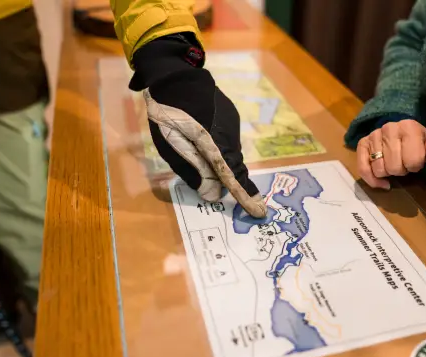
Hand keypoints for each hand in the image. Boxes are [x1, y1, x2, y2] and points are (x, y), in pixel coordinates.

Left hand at [129, 35, 266, 217]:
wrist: (176, 74)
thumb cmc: (167, 112)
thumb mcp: (171, 144)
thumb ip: (192, 170)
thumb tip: (212, 195)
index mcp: (212, 143)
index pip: (231, 175)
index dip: (244, 195)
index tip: (259, 212)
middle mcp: (228, 135)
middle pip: (235, 167)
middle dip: (240, 186)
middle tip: (252, 206)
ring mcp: (232, 125)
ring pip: (232, 155)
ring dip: (228, 167)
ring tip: (218, 172)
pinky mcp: (231, 118)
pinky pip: (229, 143)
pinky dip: (224, 152)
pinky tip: (211, 147)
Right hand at [356, 119, 425, 189]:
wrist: (400, 130)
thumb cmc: (417, 141)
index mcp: (409, 127)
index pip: (413, 160)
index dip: (416, 166)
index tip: (417, 161)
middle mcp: (389, 128)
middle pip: (394, 167)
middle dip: (401, 170)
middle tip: (404, 164)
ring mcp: (374, 135)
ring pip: (379, 170)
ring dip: (388, 173)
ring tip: (393, 165)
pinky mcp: (362, 143)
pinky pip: (363, 169)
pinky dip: (372, 180)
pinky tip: (382, 183)